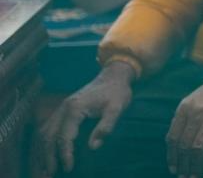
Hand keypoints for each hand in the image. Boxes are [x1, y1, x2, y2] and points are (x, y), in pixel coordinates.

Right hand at [34, 61, 134, 176]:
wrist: (114, 75)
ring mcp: (62, 108)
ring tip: (44, 169)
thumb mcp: (118, 107)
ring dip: (43, 151)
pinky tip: (46, 154)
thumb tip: (93, 146)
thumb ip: (106, 126)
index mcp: (75, 108)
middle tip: (50, 175)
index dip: (65, 154)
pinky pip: (48, 128)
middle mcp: (63, 108)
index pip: (64, 136)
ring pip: (45, 133)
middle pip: (49, 136)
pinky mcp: (64, 110)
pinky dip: (45, 143)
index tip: (68, 168)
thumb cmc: (117, 92)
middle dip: (48, 157)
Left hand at [166, 71, 202, 176]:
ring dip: (196, 166)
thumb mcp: (196, 99)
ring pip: (199, 147)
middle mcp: (196, 112)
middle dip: (184, 165)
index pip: (173, 138)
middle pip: (185, 146)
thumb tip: (178, 141)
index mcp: (185, 108)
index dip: (172, 157)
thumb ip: (186, 117)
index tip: (174, 169)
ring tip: (197, 176)